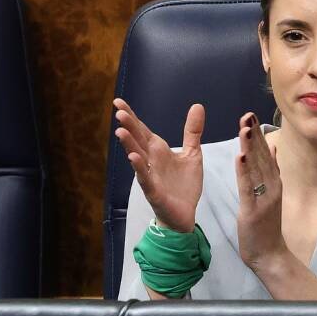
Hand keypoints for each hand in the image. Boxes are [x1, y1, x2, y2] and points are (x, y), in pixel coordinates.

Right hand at [113, 98, 203, 232]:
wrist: (185, 214)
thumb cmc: (184, 185)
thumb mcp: (193, 153)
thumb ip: (192, 131)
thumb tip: (197, 105)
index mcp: (158, 150)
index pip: (142, 130)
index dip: (132, 116)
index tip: (118, 101)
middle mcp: (151, 161)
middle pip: (137, 140)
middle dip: (128, 126)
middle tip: (118, 111)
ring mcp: (150, 176)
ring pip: (137, 158)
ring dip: (129, 145)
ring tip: (120, 131)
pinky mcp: (154, 192)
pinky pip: (145, 179)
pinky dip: (140, 168)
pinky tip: (134, 157)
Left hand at [234, 112, 287, 270]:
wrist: (269, 254)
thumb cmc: (266, 226)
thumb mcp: (270, 195)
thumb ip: (271, 172)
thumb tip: (273, 149)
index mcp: (273, 182)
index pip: (266, 153)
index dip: (258, 134)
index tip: (251, 116)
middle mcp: (272, 186)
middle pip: (262, 156)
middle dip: (254, 135)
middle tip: (247, 114)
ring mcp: (264, 198)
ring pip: (256, 168)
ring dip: (250, 147)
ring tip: (244, 128)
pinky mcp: (254, 210)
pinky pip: (248, 188)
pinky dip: (244, 172)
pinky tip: (240, 157)